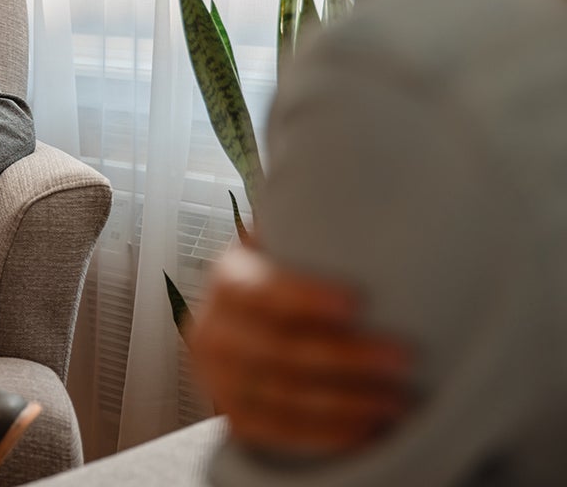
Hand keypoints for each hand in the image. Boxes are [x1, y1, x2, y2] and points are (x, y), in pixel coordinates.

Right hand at [188, 246, 411, 455]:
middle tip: (403, 358)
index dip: (306, 297)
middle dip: (346, 357)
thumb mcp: (278, 247)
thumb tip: (347, 180)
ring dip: (346, 402)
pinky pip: (276, 433)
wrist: (235, 332)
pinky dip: (325, 436)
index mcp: (228, 281)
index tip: (358, 302)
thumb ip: (299, 225)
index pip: (262, 290)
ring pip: (282, 396)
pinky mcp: (232, 415)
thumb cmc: (279, 280)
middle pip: (279, 350)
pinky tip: (370, 431)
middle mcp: (213, 331)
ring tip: (398, 401)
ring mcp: (218, 378)